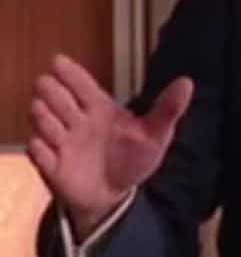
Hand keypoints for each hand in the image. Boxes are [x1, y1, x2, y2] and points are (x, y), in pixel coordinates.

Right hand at [26, 54, 192, 238]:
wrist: (115, 194)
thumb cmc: (132, 158)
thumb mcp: (156, 135)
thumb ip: (168, 109)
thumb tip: (187, 82)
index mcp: (99, 107)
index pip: (80, 83)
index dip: (69, 72)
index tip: (58, 61)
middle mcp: (76, 120)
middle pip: (54, 95)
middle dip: (53, 92)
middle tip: (56, 92)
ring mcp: (61, 141)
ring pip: (41, 118)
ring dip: (46, 117)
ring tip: (59, 122)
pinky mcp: (52, 165)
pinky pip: (38, 152)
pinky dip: (41, 149)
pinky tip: (50, 147)